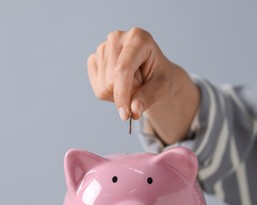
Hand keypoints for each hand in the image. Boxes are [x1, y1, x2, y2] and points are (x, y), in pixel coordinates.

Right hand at [87, 28, 198, 143]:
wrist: (154, 74)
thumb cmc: (160, 78)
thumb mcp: (162, 88)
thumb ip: (148, 98)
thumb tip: (134, 111)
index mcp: (138, 38)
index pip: (122, 70)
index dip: (122, 94)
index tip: (125, 116)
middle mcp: (117, 38)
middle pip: (111, 81)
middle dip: (126, 93)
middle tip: (140, 86)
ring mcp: (103, 47)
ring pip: (103, 87)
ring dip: (118, 94)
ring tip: (132, 83)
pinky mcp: (94, 59)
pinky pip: (97, 88)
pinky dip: (109, 94)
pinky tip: (120, 84)